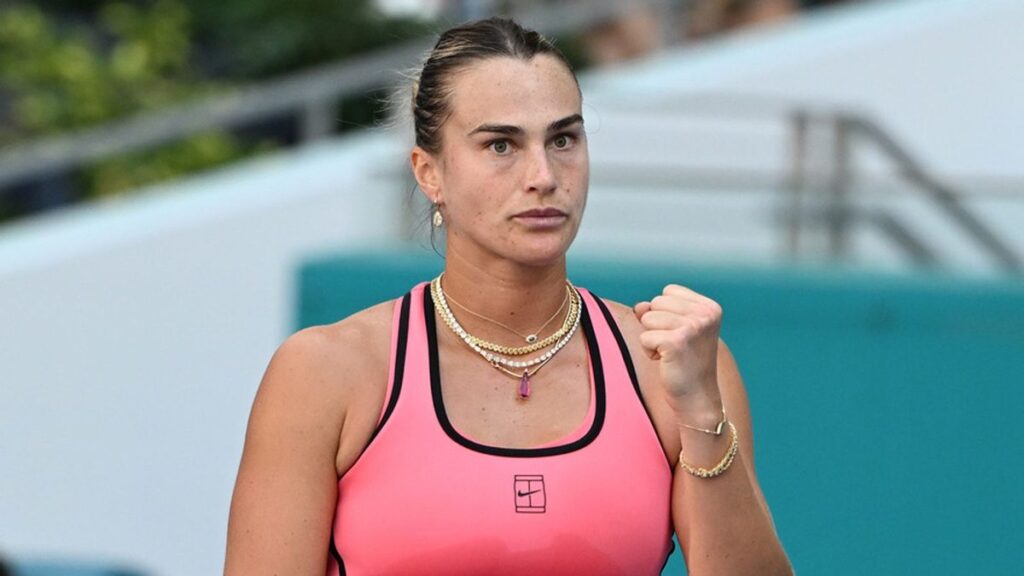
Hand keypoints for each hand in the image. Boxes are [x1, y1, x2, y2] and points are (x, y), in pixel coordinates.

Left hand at [634, 284, 723, 414]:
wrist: (695, 397)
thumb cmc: (684, 361)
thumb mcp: (674, 328)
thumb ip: (656, 310)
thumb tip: (639, 306)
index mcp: (710, 307)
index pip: (668, 291)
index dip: (666, 313)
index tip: (681, 334)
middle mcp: (705, 314)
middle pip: (656, 302)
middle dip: (657, 325)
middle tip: (675, 346)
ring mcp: (693, 327)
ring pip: (647, 318)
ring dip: (652, 338)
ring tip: (670, 353)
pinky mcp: (677, 341)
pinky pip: (644, 337)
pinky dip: (648, 351)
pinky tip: (665, 361)